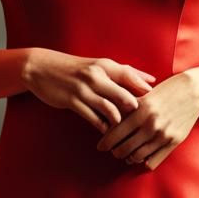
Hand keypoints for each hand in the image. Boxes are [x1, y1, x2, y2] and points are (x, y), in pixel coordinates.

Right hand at [23, 49, 155, 133]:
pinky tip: (107, 132)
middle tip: (144, 124)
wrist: (42, 68)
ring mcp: (83, 89)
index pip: (129, 75)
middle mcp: (96, 75)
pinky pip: (92, 117)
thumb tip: (151, 80)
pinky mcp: (72, 101)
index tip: (157, 102)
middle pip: (123, 95)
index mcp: (104, 65)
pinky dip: (102, 126)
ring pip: (109, 109)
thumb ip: (124, 73)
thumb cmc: (75, 68)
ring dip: (119, 122)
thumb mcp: (98, 65)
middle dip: (135, 112)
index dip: (144, 89)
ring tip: (126, 132)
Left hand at [96, 71, 198, 169]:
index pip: (115, 133)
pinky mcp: (173, 142)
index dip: (105, 143)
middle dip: (116, 152)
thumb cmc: (166, 90)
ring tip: (127, 154)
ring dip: (129, 158)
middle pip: (124, 149)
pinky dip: (144, 162)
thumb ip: (129, 109)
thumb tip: (111, 122)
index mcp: (140, 111)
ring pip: (137, 157)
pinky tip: (143, 156)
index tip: (101, 146)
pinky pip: (153, 161)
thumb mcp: (145, 96)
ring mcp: (162, 135)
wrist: (193, 91)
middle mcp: (150, 125)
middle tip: (114, 150)